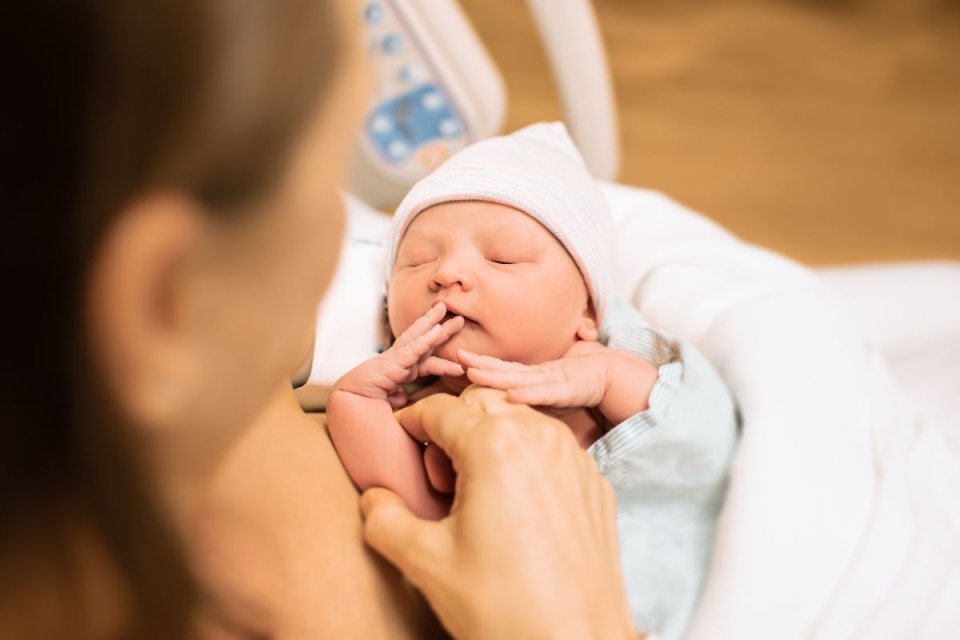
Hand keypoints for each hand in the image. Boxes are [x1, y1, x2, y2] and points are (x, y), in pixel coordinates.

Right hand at [334, 302, 464, 407]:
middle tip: (459, 318)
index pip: (426, 359)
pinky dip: (424, 341)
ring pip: (416, 338)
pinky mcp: (390, 364)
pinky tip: (436, 331)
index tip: (460, 357)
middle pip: (424, 341)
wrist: (349, 408)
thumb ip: (400, 396)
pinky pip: (411, 350)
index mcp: (402, 371)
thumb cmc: (367, 406)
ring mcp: (394, 361)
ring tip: (445, 309)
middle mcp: (399, 362)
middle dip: (441, 329)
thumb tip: (404, 394)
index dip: (442, 356)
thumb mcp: (392, 402)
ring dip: (432, 323)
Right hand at [360, 387, 636, 639]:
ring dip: (493, 438)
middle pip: (484, 402)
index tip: (402, 443)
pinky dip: (528, 460)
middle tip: (441, 476)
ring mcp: (576, 459)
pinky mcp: (596, 484)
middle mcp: (541, 438)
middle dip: (455, 424)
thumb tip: (375, 497)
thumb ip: (385, 519)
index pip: (440, 408)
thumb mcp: (425, 562)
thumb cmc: (504, 607)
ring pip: (523, 419)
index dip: (412, 423)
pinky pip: (554, 449)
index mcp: (495, 446)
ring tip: (479, 491)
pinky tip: (516, 507)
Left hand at [458, 342, 610, 411]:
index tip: (461, 358)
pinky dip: (528, 395)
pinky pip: (544, 393)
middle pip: (504, 369)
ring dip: (494, 375)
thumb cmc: (584, 383)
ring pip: (518, 378)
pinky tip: (512, 395)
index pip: (505, 369)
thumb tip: (515, 401)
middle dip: (480, 363)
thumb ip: (538, 393)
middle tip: (457, 355)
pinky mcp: (566, 389)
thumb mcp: (555, 391)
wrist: (614, 375)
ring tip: (473, 372)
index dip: (483, 363)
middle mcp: (539, 375)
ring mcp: (552, 380)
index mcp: (536, 376)